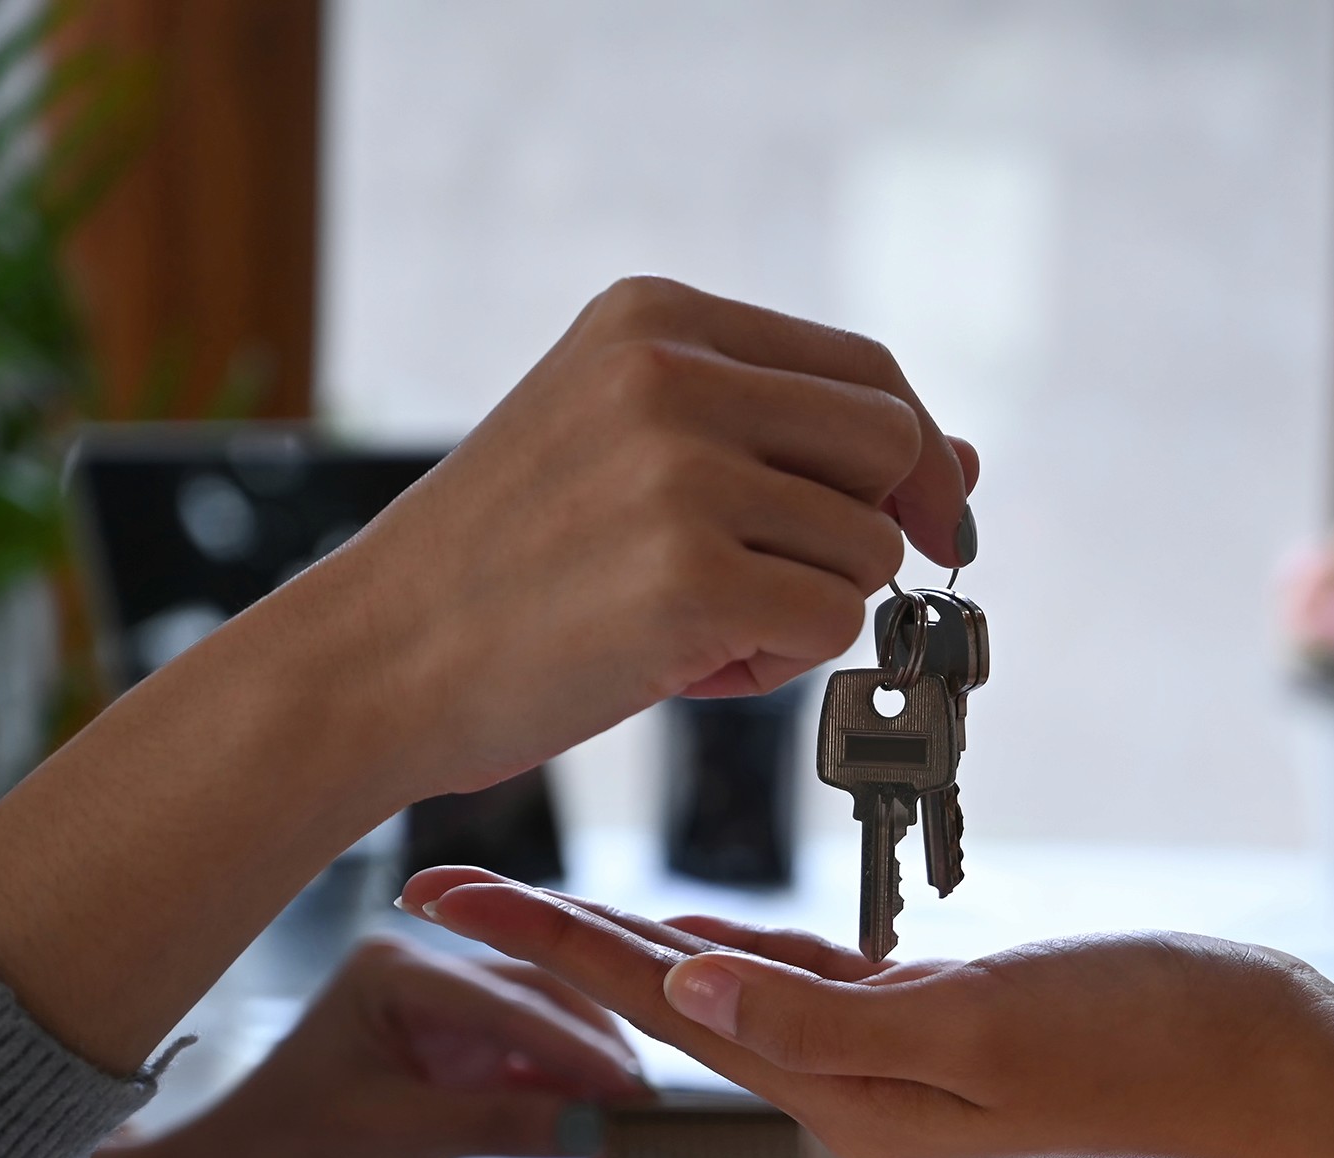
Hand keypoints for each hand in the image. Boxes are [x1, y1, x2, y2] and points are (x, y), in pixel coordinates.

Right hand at [0, 276, 979, 1072]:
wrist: (371, 661)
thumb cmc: (506, 570)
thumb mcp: (634, 456)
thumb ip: (786, 441)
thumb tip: (961, 462)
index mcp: (656, 318)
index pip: (865, 368)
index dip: (913, 455)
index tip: (921, 522)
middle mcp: (672, 373)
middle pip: (891, 442)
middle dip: (872, 530)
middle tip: (793, 589)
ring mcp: (682, 472)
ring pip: (866, 546)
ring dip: (807, 607)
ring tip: (695, 627)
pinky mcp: (692, 578)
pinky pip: (832, 623)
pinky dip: (782, 662)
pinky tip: (688, 664)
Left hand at [32, 935, 645, 1157]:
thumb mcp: (391, 1143)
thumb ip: (503, 1124)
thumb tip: (603, 1128)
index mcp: (396, 972)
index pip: (515, 1002)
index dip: (585, 1051)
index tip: (640, 1095)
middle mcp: (425, 989)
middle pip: (547, 1008)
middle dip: (602, 1064)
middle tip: (656, 1120)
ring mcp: (442, 1036)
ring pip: (548, 1048)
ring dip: (593, 1093)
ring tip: (638, 1145)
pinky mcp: (452, 1082)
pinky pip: (532, 1086)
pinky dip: (569, 1116)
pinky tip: (603, 1148)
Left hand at [392, 871, 1333, 1157]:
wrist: (1261, 1063)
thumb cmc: (1150, 1042)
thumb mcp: (989, 1031)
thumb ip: (838, 1018)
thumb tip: (693, 984)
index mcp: (842, 1085)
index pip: (658, 1004)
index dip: (545, 949)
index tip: (443, 899)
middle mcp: (845, 1079)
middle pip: (662, 996)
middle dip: (547, 945)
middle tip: (440, 888)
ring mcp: (885, 1052)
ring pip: (717, 986)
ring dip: (617, 944)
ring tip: (531, 904)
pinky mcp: (932, 1019)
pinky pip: (796, 982)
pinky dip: (728, 946)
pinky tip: (693, 925)